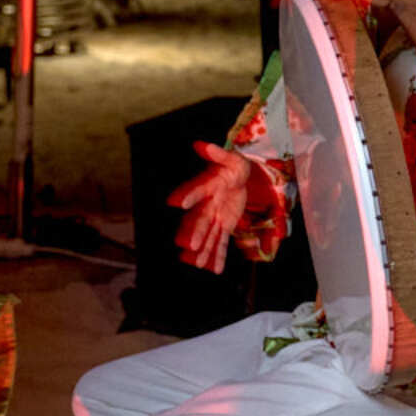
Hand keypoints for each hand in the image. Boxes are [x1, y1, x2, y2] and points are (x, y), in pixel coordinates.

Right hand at [166, 142, 251, 273]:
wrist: (239, 180)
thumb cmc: (233, 167)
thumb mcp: (232, 159)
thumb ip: (218, 154)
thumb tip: (201, 144)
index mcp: (207, 185)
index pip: (196, 189)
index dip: (187, 195)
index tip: (175, 202)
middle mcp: (206, 204)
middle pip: (199, 218)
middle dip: (193, 231)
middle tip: (187, 244)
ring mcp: (214, 217)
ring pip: (207, 235)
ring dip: (202, 249)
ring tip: (194, 263)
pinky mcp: (223, 227)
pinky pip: (221, 243)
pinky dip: (217, 256)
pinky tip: (214, 271)